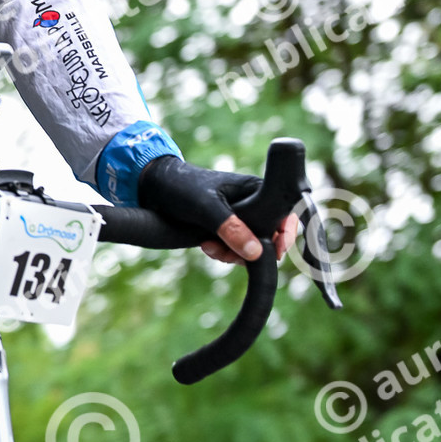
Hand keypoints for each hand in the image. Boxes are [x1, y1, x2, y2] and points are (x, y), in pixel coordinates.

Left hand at [137, 155, 300, 264]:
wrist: (154, 188)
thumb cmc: (181, 187)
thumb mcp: (205, 207)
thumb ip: (230, 228)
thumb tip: (256, 253)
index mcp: (255, 189)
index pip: (286, 213)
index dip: (286, 235)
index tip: (275, 253)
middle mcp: (252, 202)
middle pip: (270, 236)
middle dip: (252, 251)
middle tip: (228, 253)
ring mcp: (239, 217)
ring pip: (251, 246)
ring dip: (233, 254)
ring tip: (210, 247)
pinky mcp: (226, 228)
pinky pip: (235, 248)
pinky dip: (224, 253)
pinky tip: (206, 247)